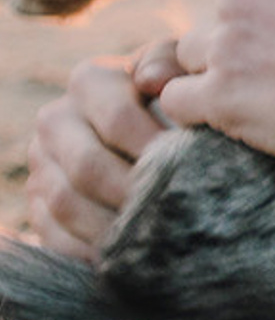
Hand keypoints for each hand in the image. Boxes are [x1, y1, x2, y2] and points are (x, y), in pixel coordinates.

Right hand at [25, 53, 172, 259]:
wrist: (165, 138)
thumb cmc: (183, 99)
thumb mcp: (184, 71)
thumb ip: (173, 62)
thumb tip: (150, 80)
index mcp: (91, 80)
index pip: (116, 118)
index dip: (153, 146)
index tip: (190, 167)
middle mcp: (57, 120)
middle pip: (87, 167)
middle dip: (136, 193)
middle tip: (178, 211)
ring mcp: (41, 165)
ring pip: (66, 203)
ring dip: (115, 225)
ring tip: (160, 237)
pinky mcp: (38, 206)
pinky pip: (54, 236)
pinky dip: (94, 250)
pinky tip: (133, 256)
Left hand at [152, 0, 274, 172]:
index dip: (271, 21)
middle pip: (216, 22)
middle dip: (243, 49)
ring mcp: (228, 44)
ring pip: (192, 59)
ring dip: (220, 82)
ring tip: (269, 108)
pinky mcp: (220, 96)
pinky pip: (177, 101)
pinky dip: (200, 117)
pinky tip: (241, 127)